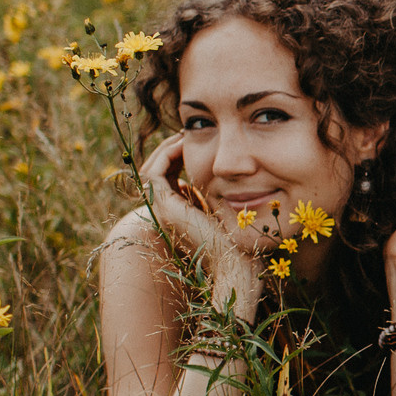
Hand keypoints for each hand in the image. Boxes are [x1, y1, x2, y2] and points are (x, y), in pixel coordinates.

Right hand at [139, 134, 259, 319]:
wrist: (238, 264)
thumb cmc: (243, 239)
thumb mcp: (231, 207)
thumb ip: (223, 192)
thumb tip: (231, 173)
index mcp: (180, 212)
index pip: (170, 175)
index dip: (179, 155)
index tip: (197, 139)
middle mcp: (166, 212)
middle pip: (157, 170)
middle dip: (170, 148)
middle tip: (187, 132)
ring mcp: (163, 211)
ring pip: (152, 168)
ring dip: (166, 148)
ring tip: (185, 134)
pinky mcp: (166, 208)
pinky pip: (156, 172)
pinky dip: (167, 154)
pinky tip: (185, 143)